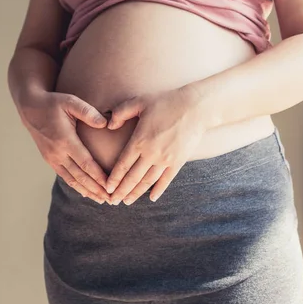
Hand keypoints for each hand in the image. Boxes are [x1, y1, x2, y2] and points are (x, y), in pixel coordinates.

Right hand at [19, 89, 111, 203]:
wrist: (30, 108)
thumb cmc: (53, 103)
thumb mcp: (70, 102)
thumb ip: (88, 112)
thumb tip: (105, 123)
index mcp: (65, 140)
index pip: (85, 163)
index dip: (98, 176)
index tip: (111, 186)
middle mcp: (57, 153)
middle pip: (80, 176)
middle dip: (96, 189)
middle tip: (111, 199)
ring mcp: (52, 158)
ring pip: (72, 180)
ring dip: (87, 191)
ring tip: (102, 200)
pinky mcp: (49, 160)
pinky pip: (65, 176)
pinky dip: (76, 186)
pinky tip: (87, 192)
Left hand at [104, 86, 206, 204]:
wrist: (196, 107)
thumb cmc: (166, 102)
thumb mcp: (139, 101)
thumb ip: (120, 112)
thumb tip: (108, 125)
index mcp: (139, 140)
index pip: (122, 165)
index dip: (114, 179)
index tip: (106, 188)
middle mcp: (151, 153)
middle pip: (132, 178)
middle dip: (121, 191)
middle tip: (112, 201)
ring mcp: (166, 160)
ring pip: (147, 182)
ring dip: (136, 193)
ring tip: (127, 201)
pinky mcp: (178, 162)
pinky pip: (166, 180)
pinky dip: (158, 190)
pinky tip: (151, 198)